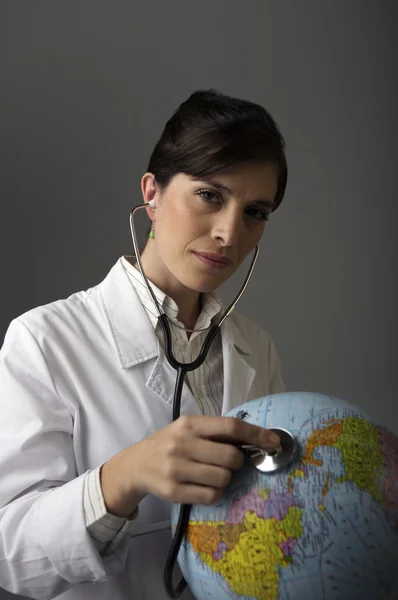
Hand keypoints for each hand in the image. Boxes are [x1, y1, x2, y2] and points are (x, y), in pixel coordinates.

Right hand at [101, 415, 279, 516]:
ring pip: (223, 478)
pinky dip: (215, 492)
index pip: (230, 427)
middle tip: (230, 462)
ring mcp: (176, 469)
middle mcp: (182, 444)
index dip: (256, 435)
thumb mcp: (188, 429)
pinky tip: (204, 485)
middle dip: (238, 462)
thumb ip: (216, 432)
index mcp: (189, 424)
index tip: (274, 442)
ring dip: (226, 478)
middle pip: (231, 457)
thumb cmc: (170, 444)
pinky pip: (211, 496)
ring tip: (213, 473)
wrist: (137, 464)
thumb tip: (258, 440)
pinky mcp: (174, 491)